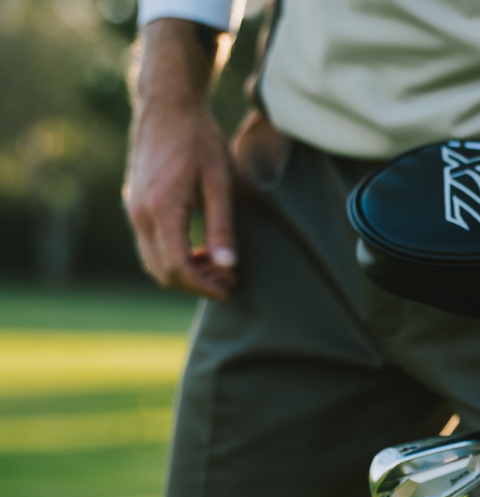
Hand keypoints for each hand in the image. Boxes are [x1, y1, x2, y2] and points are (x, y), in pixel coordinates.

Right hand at [123, 19, 236, 299]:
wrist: (169, 108)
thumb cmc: (199, 140)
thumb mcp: (219, 183)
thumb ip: (222, 226)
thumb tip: (229, 265)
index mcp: (161, 208)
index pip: (178, 265)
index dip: (204, 285)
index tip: (230, 289)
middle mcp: (139, 213)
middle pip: (162, 270)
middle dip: (196, 284)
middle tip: (228, 282)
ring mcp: (133, 210)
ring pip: (153, 261)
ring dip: (184, 273)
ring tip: (218, 270)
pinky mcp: (135, 205)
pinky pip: (150, 246)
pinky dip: (173, 258)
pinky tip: (200, 253)